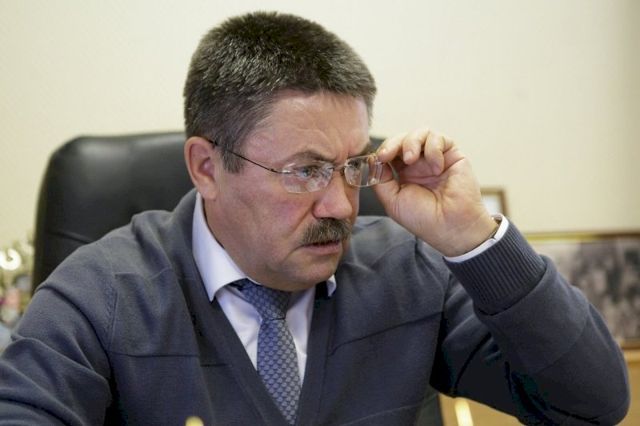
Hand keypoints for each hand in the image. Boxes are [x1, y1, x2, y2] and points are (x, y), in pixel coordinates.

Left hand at [373, 129, 497, 256]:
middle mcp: (420, 164)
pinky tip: (436, 167)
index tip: (378, 159)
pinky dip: (433, 148)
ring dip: (412, 142)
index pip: (390, 152)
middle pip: (403, 139)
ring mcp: (435, 158)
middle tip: (387, 154)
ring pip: (421, 133)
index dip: (383, 151)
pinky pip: (439, 138)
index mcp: (404, 174)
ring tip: (411, 159)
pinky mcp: (452, 155)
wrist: (451, 227)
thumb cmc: (424, 219)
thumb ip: (381, 180)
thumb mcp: (392, 201)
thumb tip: (372, 160)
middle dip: (393, 143)